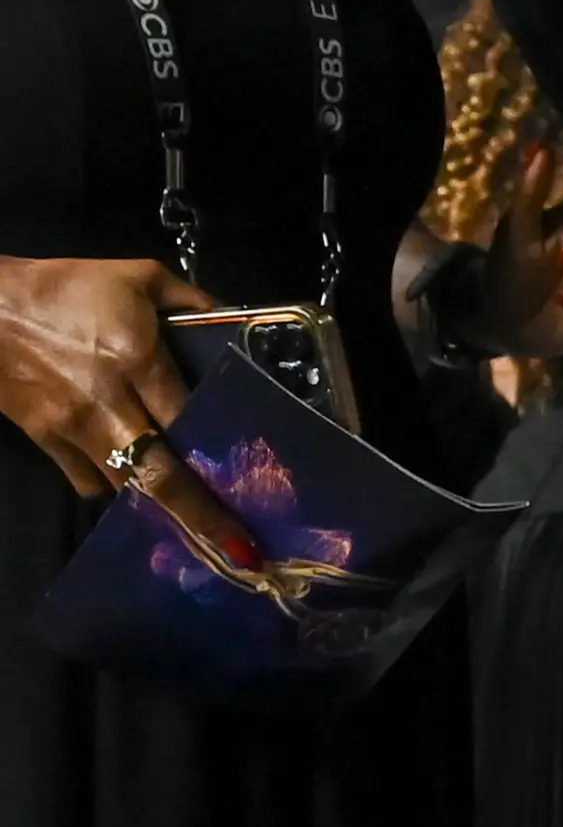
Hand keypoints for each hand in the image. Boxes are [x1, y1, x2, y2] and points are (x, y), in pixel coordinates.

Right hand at [0, 256, 261, 567]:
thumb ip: (190, 298)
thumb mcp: (138, 276)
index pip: (188, 421)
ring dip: (158, 507)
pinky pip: (86, 479)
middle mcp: (108, 404)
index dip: (220, 455)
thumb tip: (231, 318)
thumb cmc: (64, 286)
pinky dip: (114, 487)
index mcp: (136, 360)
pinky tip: (136, 486)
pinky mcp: (43, 439)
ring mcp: (72, 427)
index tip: (254, 483)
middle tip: (237, 550)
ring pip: (123, 485)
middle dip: (199, 515)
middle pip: (159, 473)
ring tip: (196, 529)